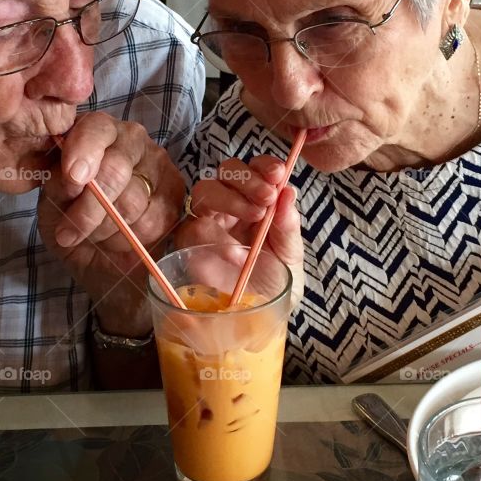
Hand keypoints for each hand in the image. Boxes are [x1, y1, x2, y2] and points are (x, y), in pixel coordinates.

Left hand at [37, 114, 184, 335]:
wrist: (99, 265)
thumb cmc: (72, 226)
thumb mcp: (53, 205)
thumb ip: (59, 184)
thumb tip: (74, 177)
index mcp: (95, 132)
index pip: (97, 129)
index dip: (84, 152)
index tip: (73, 181)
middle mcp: (132, 140)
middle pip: (116, 168)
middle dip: (89, 208)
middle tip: (70, 233)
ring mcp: (159, 166)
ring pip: (133, 199)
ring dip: (106, 229)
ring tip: (94, 238)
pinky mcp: (176, 196)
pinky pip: (153, 220)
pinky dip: (129, 239)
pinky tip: (118, 243)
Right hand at [175, 155, 304, 307]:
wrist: (261, 315)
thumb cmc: (277, 278)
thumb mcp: (290, 252)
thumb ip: (288, 224)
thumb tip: (289, 190)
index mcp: (257, 200)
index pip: (255, 168)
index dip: (263, 165)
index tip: (277, 174)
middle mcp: (231, 206)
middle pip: (226, 172)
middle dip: (246, 178)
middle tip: (266, 197)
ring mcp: (208, 222)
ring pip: (205, 191)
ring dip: (230, 198)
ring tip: (254, 216)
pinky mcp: (190, 245)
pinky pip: (193, 228)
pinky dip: (214, 235)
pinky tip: (235, 251)